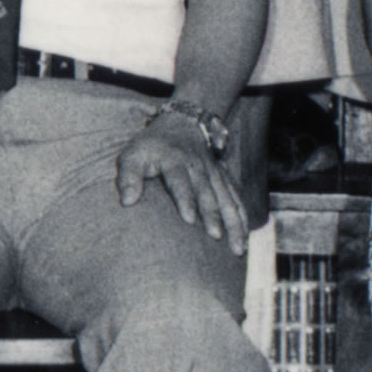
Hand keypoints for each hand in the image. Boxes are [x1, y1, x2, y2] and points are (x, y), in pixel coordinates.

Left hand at [110, 103, 249, 238]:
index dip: (186, 199)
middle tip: (216, 236)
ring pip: (227, 198)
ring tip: (237, 247)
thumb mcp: (133, 155)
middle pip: (207, 193)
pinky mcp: (224, 179)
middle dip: (213, 214)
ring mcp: (214, 174)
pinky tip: (245, 238)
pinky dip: (243, 218)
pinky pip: (236, 198)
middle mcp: (198, 168)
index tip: (190, 219)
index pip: (180, 181)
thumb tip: (127, 202)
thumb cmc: (151, 147)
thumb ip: (128, 177)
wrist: (181, 125)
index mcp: (174, 162)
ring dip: (233, 222)